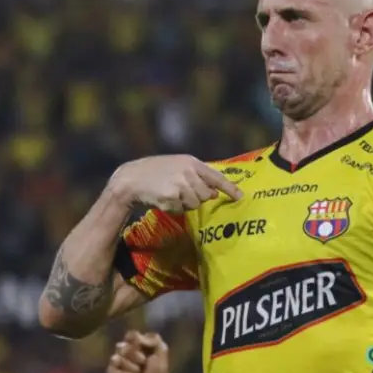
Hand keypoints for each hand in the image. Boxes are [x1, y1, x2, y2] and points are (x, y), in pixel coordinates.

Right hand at [106, 331, 171, 372]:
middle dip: (138, 357)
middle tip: (144, 363)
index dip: (140, 343)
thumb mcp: (161, 349)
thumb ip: (153, 338)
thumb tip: (137, 337)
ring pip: (118, 360)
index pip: (131, 335)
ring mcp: (115, 362)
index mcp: (133, 341)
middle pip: (123, 347)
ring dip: (133, 368)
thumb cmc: (158, 367)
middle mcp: (122, 350)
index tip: (149, 350)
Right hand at [108, 155, 242, 212]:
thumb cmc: (155, 172)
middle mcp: (188, 172)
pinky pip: (182, 209)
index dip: (229, 188)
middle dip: (197, 198)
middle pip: (206, 195)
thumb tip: (214, 193)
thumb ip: (197, 177)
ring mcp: (180, 184)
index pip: (216, 176)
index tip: (240, 197)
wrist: (132, 178)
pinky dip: (174, 208)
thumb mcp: (178, 167)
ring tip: (170, 194)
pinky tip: (163, 199)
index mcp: (191, 162)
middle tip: (181, 193)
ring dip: (185, 204)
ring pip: (195, 204)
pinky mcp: (172, 196)